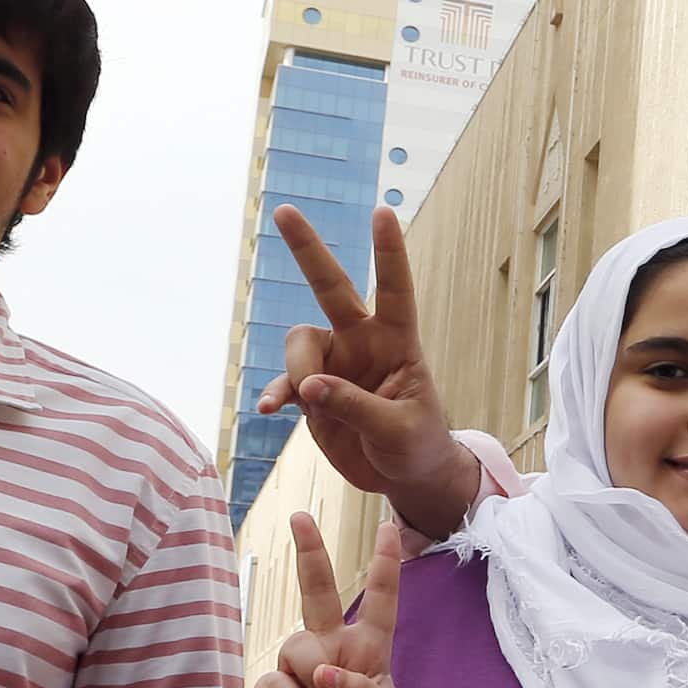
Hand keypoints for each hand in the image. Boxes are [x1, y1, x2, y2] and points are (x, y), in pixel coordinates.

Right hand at [250, 205, 478, 537]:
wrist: (404, 477)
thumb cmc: (417, 446)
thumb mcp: (399, 431)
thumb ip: (356, 407)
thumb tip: (309, 387)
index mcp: (398, 343)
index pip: (395, 290)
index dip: (389, 253)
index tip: (383, 212)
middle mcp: (362, 343)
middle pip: (331, 287)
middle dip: (307, 249)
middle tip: (283, 210)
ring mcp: (334, 365)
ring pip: (299, 343)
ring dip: (296, 369)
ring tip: (307, 403)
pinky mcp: (312, 394)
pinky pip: (285, 384)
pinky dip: (275, 394)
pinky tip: (270, 410)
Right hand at [250, 517, 405, 687]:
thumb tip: (321, 672)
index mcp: (367, 653)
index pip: (378, 603)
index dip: (385, 567)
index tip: (391, 528)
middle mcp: (329, 653)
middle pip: (317, 593)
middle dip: (310, 553)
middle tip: (301, 517)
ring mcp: (297, 671)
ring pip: (299, 645)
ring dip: (318, 684)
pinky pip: (278, 681)